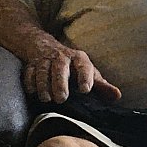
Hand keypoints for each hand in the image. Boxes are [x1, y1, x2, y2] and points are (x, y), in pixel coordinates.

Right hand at [0, 0, 120, 102]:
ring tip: (46, 99)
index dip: (85, 77)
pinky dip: (30, 82)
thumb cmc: (72, 66)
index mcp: (79, 59)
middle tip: (62, 99)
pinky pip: (29, 72)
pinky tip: (32, 92)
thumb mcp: (88, 72)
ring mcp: (45, 59)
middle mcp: (61, 57)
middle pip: (60, 68)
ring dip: (44, 85)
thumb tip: (118, 96)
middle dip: (60, 83)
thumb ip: (102, 86)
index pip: (84, 66)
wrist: (44, 46)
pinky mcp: (31, 64)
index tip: (86, 90)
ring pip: (43, 71)